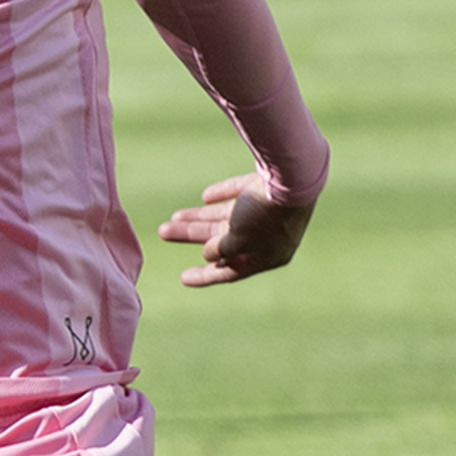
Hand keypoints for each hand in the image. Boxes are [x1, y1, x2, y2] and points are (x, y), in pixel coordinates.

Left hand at [161, 174, 314, 288]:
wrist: (292, 176)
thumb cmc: (264, 215)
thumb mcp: (238, 240)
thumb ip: (221, 249)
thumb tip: (209, 255)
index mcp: (268, 256)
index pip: (231, 271)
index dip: (205, 276)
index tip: (182, 278)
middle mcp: (268, 236)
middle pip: (223, 240)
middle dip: (192, 236)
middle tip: (163, 232)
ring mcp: (267, 211)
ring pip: (227, 217)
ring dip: (199, 217)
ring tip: (173, 218)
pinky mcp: (265, 189)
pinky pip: (239, 194)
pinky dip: (223, 195)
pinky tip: (205, 196)